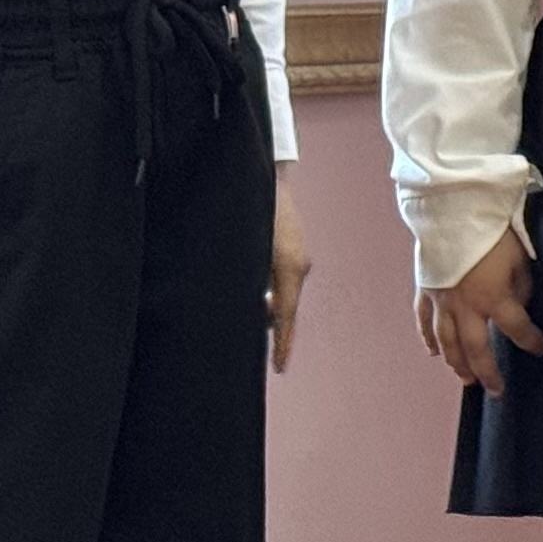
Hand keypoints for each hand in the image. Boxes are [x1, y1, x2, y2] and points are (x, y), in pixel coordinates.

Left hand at [267, 169, 313, 374]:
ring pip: (281, 292)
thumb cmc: (256, 207)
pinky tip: (250, 286)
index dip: (281, 345)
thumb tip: (251, 310)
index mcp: (291, 269)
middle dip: (269, 326)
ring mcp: (297, 256)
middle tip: (250, 343)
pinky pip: (281, 278)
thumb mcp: (247, 250)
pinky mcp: (291, 248)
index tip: (279, 368)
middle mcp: (298, 265)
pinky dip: (268, 288)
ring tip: (244, 311)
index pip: (285, 318)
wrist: (268, 173)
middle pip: (284, 307)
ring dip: (265, 304)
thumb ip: (248, 283)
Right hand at [416, 230, 542, 392]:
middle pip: (476, 349)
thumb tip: (518, 304)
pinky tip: (433, 352)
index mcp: (493, 297)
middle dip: (487, 372)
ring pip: (447, 342)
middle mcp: (465, 306)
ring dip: (457, 363)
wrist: (452, 211)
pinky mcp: (426, 290)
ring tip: (466, 379)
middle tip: (495, 390)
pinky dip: (428, 338)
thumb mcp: (519, 258)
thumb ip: (520, 287)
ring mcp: (442, 300)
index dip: (535, 342)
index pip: (518, 329)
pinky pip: (425, 321)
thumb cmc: (490, 231)